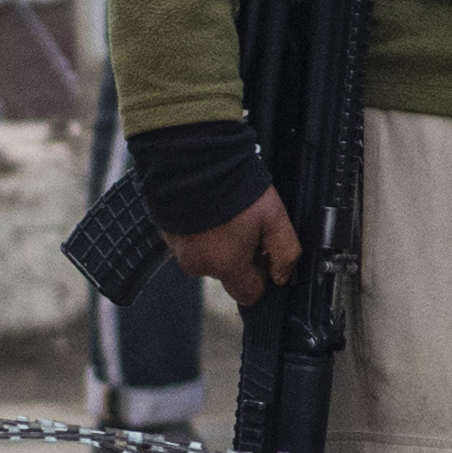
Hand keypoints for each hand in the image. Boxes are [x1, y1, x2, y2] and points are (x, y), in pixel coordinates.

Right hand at [169, 190, 300, 303]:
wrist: (193, 158)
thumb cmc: (233, 186)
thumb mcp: (274, 217)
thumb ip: (285, 252)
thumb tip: (282, 276)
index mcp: (225, 265)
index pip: (248, 294)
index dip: (260, 276)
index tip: (262, 253)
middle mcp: (197, 263)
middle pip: (225, 272)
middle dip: (236, 254)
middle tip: (243, 223)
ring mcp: (178, 249)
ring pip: (205, 255)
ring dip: (215, 240)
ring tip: (223, 211)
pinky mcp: (166, 232)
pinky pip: (188, 240)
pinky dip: (198, 229)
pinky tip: (208, 207)